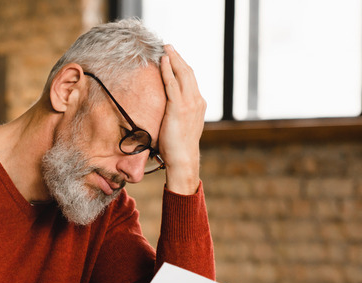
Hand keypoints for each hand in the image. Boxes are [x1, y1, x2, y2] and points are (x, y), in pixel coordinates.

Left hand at [158, 44, 206, 194]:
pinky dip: (167, 70)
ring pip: (182, 74)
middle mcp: (197, 101)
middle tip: (168, 46)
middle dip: (178, 57)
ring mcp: (189, 103)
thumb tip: (169, 109)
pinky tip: (162, 61)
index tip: (174, 57)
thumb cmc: (179, 146)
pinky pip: (172, 84)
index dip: (182, 66)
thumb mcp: (182, 125)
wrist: (183, 158)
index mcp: (199, 104)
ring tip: (165, 48)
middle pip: (188, 72)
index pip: (191, 79)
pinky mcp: (178, 107)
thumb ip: (179, 113)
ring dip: (173, 59)